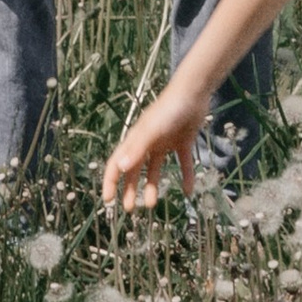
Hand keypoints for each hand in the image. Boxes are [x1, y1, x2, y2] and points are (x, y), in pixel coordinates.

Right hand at [102, 87, 210, 210]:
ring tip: (152, 204)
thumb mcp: (151, 131)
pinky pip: (182, 162)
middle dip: (130, 189)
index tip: (108, 200)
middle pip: (134, 170)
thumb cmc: (168, 110)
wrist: (193, 93)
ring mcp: (164, 142)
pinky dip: (185, 177)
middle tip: (130, 208)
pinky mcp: (182, 141)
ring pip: (155, 169)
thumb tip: (120, 169)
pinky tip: (188, 192)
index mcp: (135, 140)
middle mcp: (147, 143)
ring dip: (153, 186)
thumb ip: (136, 149)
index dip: (110, 181)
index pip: (116, 164)